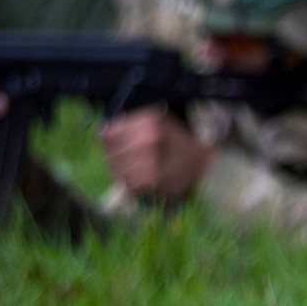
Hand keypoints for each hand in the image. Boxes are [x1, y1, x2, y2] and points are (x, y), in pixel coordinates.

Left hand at [99, 106, 214, 200]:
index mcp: (149, 120)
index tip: (116, 148)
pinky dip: (131, 185)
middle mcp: (148, 137)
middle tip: (128, 162)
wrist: (205, 165)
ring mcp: (150, 159)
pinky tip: (141, 181)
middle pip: (111, 153)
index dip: (107, 143)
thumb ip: (131, 125)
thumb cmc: (179, 143)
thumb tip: (102, 134)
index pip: (108, 134)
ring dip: (122, 174)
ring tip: (135, 172)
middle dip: (114, 160)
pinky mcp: (154, 178)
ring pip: (117, 169)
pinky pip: (128, 183)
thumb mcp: (159, 123)